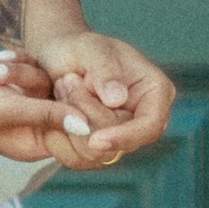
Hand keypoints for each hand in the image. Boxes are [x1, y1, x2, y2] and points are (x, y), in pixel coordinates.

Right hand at [0, 56, 82, 165]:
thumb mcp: (11, 110)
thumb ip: (50, 115)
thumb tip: (87, 127)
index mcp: (33, 144)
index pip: (71, 133)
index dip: (74, 110)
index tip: (66, 87)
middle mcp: (31, 128)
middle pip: (62, 104)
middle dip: (43, 84)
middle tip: (31, 73)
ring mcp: (23, 107)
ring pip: (46, 82)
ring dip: (23, 71)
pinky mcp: (14, 88)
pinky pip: (32, 70)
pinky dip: (17, 63)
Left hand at [23, 30, 173, 168]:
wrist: (56, 58)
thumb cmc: (78, 48)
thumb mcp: (90, 48)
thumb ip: (105, 69)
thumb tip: (118, 100)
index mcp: (155, 92)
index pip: (150, 127)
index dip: (125, 137)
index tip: (95, 140)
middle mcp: (142, 119)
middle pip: (117, 143)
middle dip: (84, 114)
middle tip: (65, 80)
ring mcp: (120, 137)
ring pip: (93, 154)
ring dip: (68, 122)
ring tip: (61, 88)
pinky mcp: (97, 150)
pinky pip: (75, 159)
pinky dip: (57, 137)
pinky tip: (54, 109)